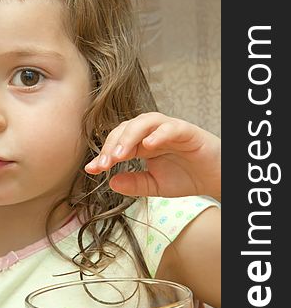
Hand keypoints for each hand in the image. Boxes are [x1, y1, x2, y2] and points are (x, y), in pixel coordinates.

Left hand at [84, 112, 220, 200]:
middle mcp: (152, 133)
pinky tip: (148, 145)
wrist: (215, 179)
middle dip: (112, 145)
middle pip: (126, 128)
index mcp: (142, 144)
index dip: (103, 154)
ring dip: (129, 136)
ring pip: (144, 121)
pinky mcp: (187, 131)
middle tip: (103, 163)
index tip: (92, 169)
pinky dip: (158, 134)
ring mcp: (169, 130)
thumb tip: (111, 182)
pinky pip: (170, 127)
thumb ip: (134, 184)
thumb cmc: (186, 177)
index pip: (118, 143)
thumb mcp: (155, 186)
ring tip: (120, 154)